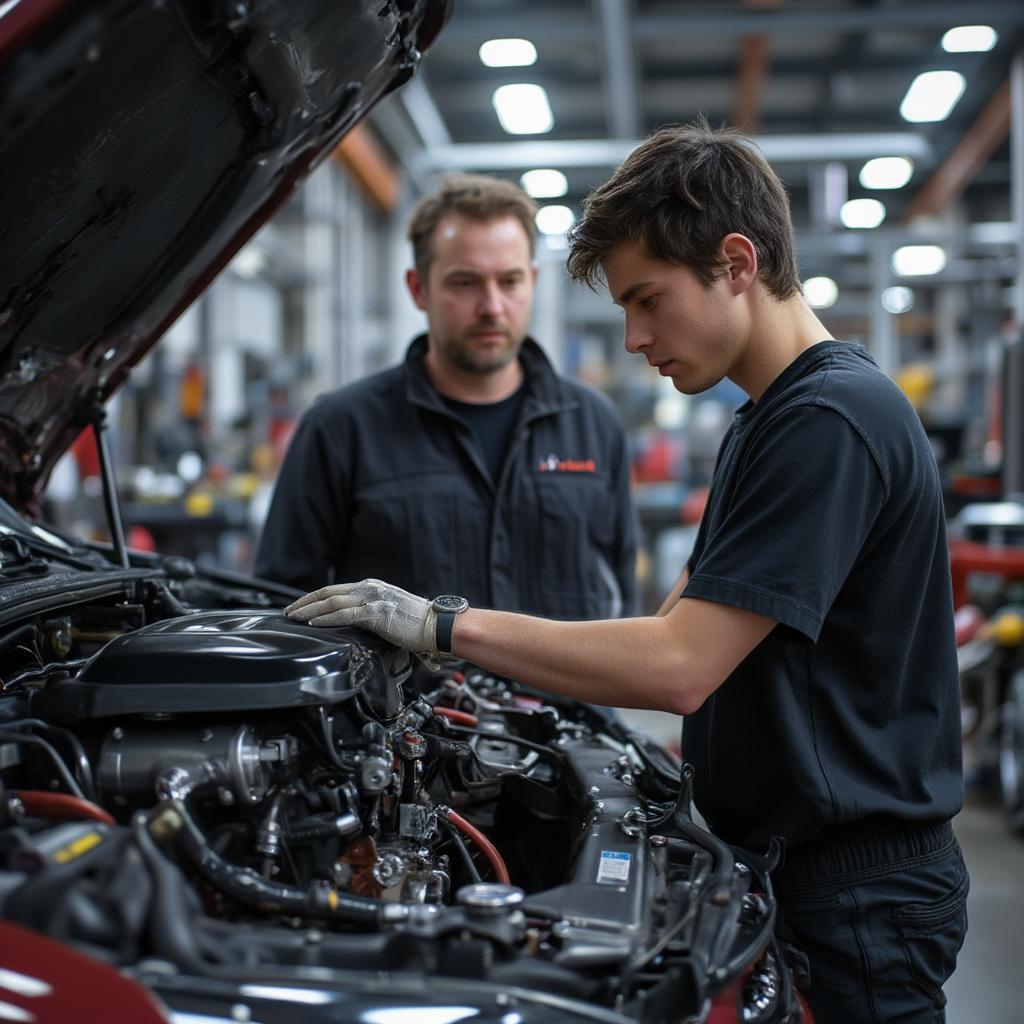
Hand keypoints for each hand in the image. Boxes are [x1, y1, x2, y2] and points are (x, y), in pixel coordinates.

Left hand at [285, 579, 436, 654]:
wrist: (437, 625)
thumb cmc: (417, 623)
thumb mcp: (390, 611)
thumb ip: (371, 612)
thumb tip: (356, 624)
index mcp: (372, 587)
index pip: (335, 590)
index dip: (314, 598)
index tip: (299, 607)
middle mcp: (369, 588)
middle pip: (328, 592)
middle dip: (304, 602)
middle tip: (287, 612)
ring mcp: (372, 599)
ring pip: (331, 601)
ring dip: (308, 610)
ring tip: (293, 618)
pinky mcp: (375, 613)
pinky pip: (344, 614)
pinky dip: (326, 618)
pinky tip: (313, 622)